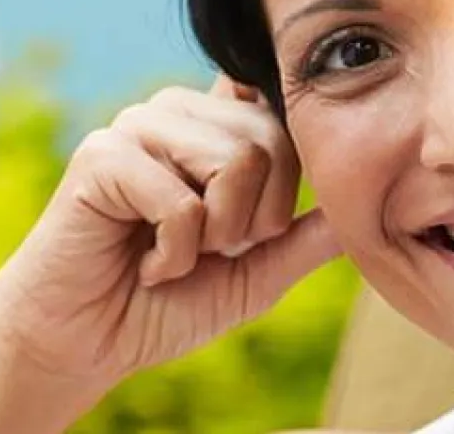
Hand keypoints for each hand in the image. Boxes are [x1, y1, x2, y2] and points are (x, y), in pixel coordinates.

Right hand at [0, 76, 339, 386]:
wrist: (88, 342)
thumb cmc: (166, 303)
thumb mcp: (258, 273)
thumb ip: (308, 237)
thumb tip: (366, 206)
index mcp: (215, 126)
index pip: (283, 112)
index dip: (290, 173)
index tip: (259, 229)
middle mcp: (178, 112)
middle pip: (273, 140)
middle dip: (256, 220)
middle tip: (208, 252)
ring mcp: (137, 126)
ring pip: (236, 160)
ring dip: (216, 235)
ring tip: (176, 253)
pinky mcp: (102, 155)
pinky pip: (182, 201)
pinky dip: (174, 253)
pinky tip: (144, 263)